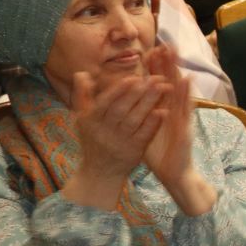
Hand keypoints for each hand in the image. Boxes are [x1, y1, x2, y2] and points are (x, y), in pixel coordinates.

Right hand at [62, 67, 165, 210]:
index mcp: (91, 120)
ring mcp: (119, 141)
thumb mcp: (82, 119)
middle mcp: (104, 131)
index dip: (119, 90)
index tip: (134, 77)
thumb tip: (81, 73)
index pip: (105, 102)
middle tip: (155, 78)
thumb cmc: (92, 140)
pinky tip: (164, 111)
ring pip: (135, 120)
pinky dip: (153, 123)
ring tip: (164, 88)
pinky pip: (144, 135)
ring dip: (149, 103)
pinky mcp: (134, 151)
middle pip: (122, 109)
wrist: (100, 171)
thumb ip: (82, 95)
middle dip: (139, 92)